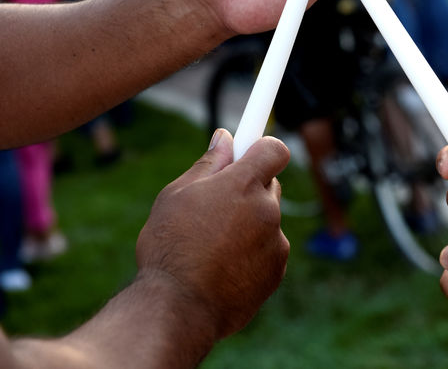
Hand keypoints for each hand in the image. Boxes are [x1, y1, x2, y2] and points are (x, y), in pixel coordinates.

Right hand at [135, 129, 289, 338]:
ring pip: (267, 220)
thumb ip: (208, 164)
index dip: (262, 148)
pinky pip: (268, 250)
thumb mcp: (176, 195)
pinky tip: (222, 266)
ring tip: (212, 244)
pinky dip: (252, 253)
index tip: (250, 151)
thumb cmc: (170, 248)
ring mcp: (276, 242)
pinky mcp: (277, 271)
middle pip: (270, 185)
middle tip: (217, 204)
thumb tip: (224, 139)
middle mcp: (267, 210)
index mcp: (243, 184)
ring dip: (249, 224)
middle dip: (249, 189)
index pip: (275, 149)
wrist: (178, 308)